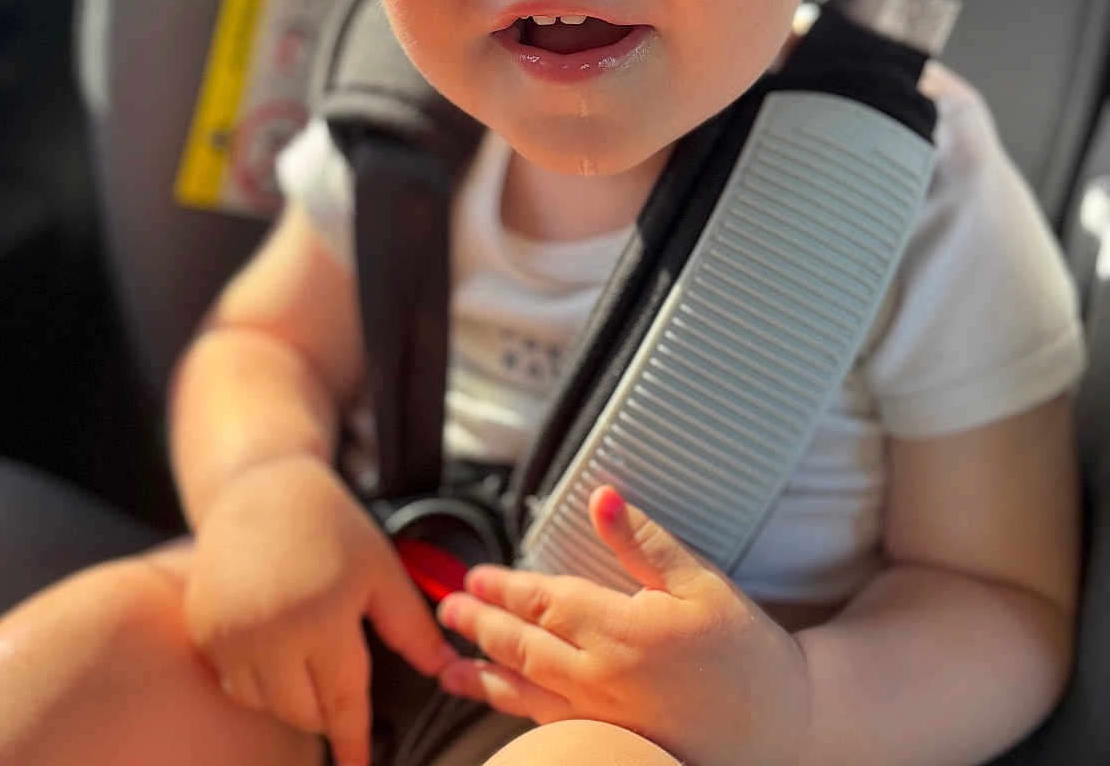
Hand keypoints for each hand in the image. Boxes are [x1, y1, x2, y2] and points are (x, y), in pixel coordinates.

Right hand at [184, 454, 456, 765]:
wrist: (259, 485)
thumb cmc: (329, 523)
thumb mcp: (380, 568)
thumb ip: (411, 625)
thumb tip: (446, 668)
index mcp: (321, 617)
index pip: (342, 703)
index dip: (355, 742)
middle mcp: (270, 632)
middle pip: (303, 712)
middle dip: (326, 708)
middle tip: (336, 670)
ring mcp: (230, 632)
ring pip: (266, 704)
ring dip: (290, 695)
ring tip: (305, 650)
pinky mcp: (203, 628)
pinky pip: (233, 681)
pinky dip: (256, 677)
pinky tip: (273, 641)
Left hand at [434, 486, 810, 765]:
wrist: (791, 726)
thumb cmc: (748, 653)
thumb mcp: (701, 583)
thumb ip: (644, 541)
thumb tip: (602, 496)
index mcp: (621, 631)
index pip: (543, 602)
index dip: (501, 588)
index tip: (471, 579)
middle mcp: (602, 679)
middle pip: (522, 647)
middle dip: (478, 627)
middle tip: (446, 611)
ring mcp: (606, 720)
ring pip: (527, 695)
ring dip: (482, 678)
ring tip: (447, 668)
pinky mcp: (616, 746)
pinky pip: (551, 727)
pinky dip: (516, 713)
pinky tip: (501, 705)